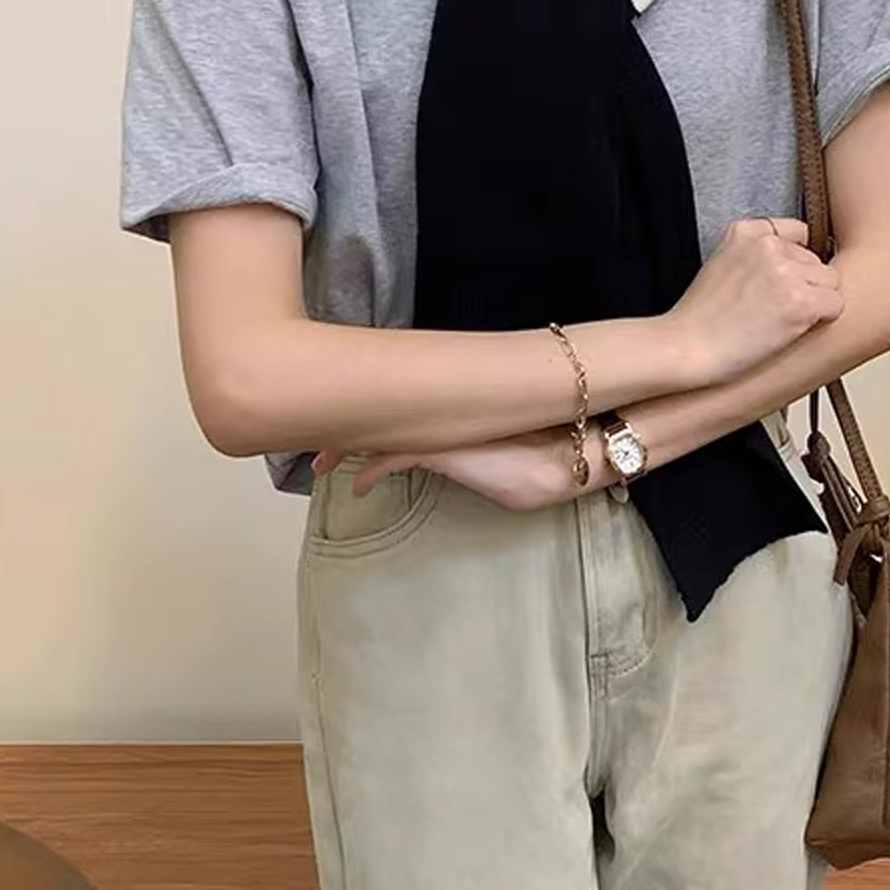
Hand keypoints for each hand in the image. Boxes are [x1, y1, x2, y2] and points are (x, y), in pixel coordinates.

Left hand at [312, 426, 581, 511]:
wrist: (571, 455)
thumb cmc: (539, 458)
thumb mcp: (491, 453)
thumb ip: (461, 448)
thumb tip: (439, 450)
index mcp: (453, 408)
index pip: (401, 402)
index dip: (371, 411)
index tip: (346, 424)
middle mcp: (445, 411)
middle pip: (382, 410)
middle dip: (345, 424)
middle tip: (318, 443)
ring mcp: (445, 427)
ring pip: (382, 430)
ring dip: (350, 447)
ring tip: (322, 463)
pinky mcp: (448, 448)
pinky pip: (398, 458)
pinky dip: (374, 471)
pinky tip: (358, 488)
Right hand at [665, 217, 842, 384]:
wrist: (686, 348)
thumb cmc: (699, 320)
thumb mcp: (721, 264)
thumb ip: (756, 254)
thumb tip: (797, 263)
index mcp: (747, 231)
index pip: (799, 233)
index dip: (794, 263)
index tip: (780, 283)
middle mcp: (769, 245)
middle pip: (816, 261)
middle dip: (804, 286)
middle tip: (774, 310)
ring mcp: (786, 273)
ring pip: (830, 282)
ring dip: (814, 303)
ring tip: (780, 320)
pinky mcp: (800, 303)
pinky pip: (836, 305)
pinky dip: (821, 321)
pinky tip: (792, 329)